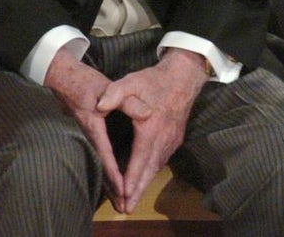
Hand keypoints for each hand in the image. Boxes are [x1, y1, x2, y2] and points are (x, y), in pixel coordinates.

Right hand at [43, 51, 123, 204]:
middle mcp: (89, 135)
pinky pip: (99, 157)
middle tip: (122, 206)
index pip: (105, 154)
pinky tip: (112, 180)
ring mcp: (87, 136)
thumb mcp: (107, 87)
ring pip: (99, 164)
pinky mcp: (89, 134)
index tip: (124, 189)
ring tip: (118, 201)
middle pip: (100, 166)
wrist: (63, 78)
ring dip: (108, 183)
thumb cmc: (85, 82)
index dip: (114, 173)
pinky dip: (106, 171)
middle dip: (111, 187)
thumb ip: (127, 100)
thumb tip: (147, 113)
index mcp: (93, 126)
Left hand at [95, 49, 206, 212]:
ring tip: (134, 199)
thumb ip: (115, 93)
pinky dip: (153, 171)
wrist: (183, 75)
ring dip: (146, 183)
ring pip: (157, 166)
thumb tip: (99, 106)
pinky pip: (163, 159)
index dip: (133, 177)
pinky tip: (146, 177)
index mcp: (151, 126)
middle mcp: (164, 136)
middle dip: (139, 190)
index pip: (141, 157)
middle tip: (127, 208)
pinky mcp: (176, 137)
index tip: (125, 193)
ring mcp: (172, 138)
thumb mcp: (131, 81)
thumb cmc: (154, 80)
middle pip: (150, 169)